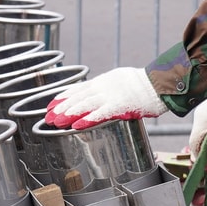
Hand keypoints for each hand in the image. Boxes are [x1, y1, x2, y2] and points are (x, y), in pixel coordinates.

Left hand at [44, 67, 166, 129]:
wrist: (159, 84)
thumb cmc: (143, 85)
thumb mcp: (120, 80)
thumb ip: (107, 88)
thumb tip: (95, 96)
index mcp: (104, 81)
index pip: (79, 88)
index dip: (64, 97)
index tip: (51, 104)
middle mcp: (104, 87)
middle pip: (78, 97)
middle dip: (61, 107)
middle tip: (48, 117)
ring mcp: (111, 96)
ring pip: (84, 105)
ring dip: (68, 114)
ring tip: (55, 121)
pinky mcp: (120, 106)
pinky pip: (99, 114)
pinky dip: (86, 119)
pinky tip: (75, 125)